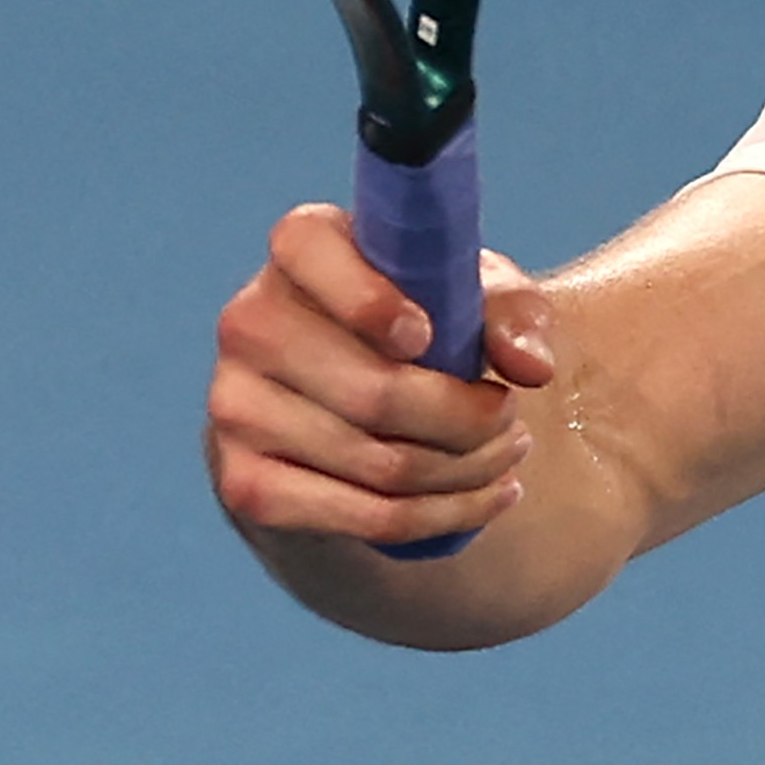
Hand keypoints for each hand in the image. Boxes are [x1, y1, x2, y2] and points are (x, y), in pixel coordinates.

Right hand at [205, 200, 558, 551]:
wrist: (360, 412)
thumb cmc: (431, 323)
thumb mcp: (478, 297)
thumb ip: (512, 314)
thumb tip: (529, 367)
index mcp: (301, 248)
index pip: (307, 247)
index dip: (367, 298)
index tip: (427, 335)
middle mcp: (250, 321)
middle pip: (372, 391)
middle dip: (467, 418)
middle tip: (512, 418)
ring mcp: (234, 407)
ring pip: (378, 462)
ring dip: (467, 470)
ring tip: (509, 454)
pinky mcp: (244, 484)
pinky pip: (363, 517)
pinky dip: (441, 516)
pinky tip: (486, 499)